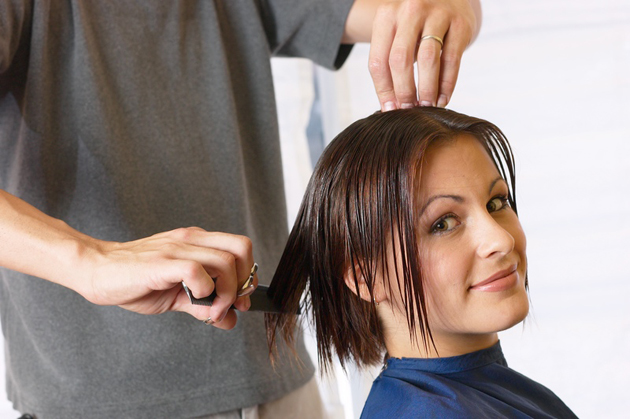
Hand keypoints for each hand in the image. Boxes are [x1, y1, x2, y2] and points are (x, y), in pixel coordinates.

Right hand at [79, 228, 256, 329]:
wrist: (97, 270)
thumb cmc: (136, 280)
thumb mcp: (177, 296)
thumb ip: (204, 306)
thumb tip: (230, 320)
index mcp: (197, 242)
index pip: (240, 248)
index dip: (248, 276)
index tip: (239, 300)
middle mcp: (191, 240)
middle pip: (242, 248)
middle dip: (244, 280)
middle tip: (230, 303)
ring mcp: (177, 249)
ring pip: (225, 262)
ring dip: (226, 293)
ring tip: (211, 311)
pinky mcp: (162, 263)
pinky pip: (197, 271)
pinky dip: (204, 290)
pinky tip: (193, 299)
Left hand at [344, 0, 480, 109]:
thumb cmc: (416, 26)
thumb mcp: (396, 36)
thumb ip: (389, 64)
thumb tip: (390, 107)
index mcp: (386, 16)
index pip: (378, 60)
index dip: (383, 90)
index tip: (390, 109)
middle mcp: (410, 11)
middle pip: (400, 60)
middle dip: (403, 91)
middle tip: (408, 110)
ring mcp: (437, 14)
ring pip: (427, 59)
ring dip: (426, 90)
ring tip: (426, 107)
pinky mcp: (461, 24)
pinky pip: (452, 60)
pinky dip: (447, 84)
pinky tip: (443, 99)